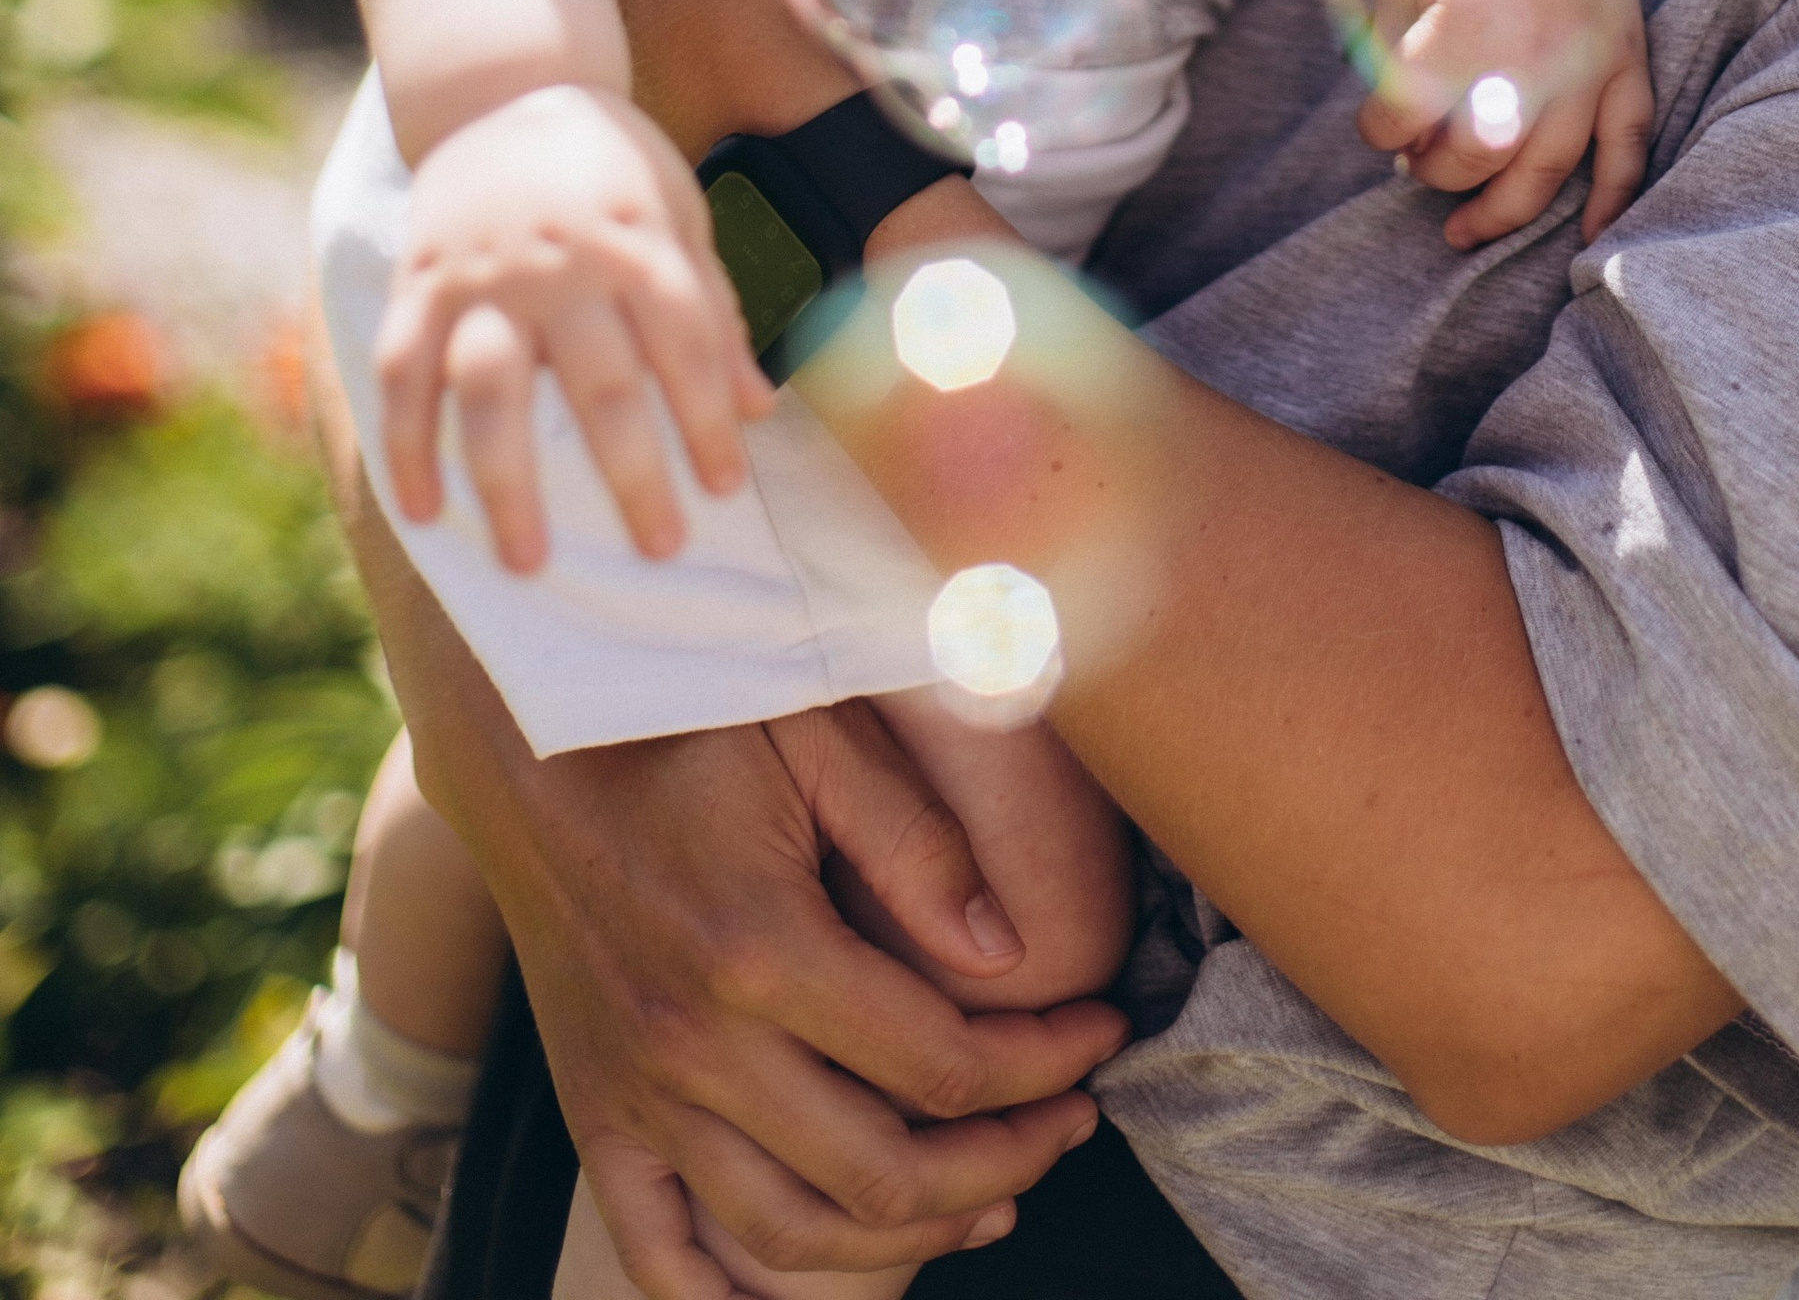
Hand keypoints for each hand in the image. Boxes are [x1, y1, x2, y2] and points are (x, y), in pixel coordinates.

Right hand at [377, 84, 769, 569]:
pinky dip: (407, 444)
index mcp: (637, 241)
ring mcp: (483, 276)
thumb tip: (760, 407)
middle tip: (661, 550)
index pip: (686, 345)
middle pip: (601, 384)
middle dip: (634, 475)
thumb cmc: (612, 164)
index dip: (708, 419)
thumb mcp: (681, 215)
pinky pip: (404, 373)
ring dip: (508, 483)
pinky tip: (425, 510)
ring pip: (491, 392)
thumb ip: (715, 310)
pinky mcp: (418, 284)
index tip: (724, 489)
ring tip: (530, 561)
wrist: (505, 89)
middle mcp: (561, 263)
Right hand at [442, 695, 1122, 1299]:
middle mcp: (695, 1047)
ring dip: (911, 1241)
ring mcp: (638, 1097)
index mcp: (761, 949)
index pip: (941, 1062)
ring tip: (994, 1202)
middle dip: (1007, 1159)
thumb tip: (1009, 950)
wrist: (529, 746)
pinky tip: (805, 1297)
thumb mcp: (815, 736)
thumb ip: (915, 840)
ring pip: (790, 1235)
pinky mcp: (597, 1117)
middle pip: (882, 1175)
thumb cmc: (689, 722)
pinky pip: (660, 1254)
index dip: (1044, 1064)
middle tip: (1074, 1121)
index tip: (1103, 1032)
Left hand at [1358, 0, 1651, 249]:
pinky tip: (1587, 237)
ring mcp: (1593, 55)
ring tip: (1464, 232)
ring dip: (1505, 210)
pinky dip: (1614, 195)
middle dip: (1436, 171)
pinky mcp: (1627, 57)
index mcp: (1473, 14)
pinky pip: (1630, 141)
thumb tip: (1401, 138)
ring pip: (1550, 164)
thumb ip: (1393, 52)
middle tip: (1414, 167)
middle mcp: (1540, 44)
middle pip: (1480, 151)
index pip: (1412, 110)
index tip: (1375, 128)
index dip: (1380, 129)